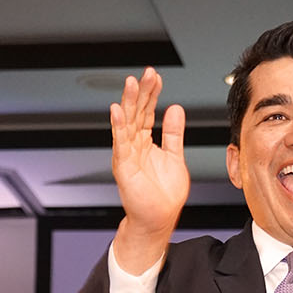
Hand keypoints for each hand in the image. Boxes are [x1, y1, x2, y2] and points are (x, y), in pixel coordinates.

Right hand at [111, 67, 188, 272]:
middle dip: (141, 92)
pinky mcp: (123, 166)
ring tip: (131, 83)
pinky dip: (118, 127)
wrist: (158, 219)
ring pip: (126, 123)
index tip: (156, 77)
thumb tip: (175, 109)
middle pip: (135, 112)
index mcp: (145, 142)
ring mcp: (127, 154)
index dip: (151, 94)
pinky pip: (120, 143)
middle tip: (146, 74)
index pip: (146, 111)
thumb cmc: (164, 194)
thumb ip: (173, 133)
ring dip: (128, 103)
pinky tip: (117, 111)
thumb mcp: (174, 156)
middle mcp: (134, 145)